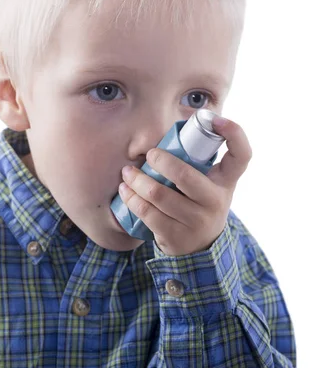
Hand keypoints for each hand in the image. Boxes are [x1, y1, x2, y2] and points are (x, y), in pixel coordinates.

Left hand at [118, 117, 252, 255]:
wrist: (199, 247)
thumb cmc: (199, 202)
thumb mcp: (209, 183)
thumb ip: (198, 161)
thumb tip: (174, 130)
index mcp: (226, 181)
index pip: (241, 155)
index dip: (234, 133)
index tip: (216, 120)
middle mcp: (216, 201)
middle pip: (185, 175)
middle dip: (160, 160)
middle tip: (149, 155)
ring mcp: (197, 221)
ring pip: (159, 195)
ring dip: (137, 180)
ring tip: (128, 172)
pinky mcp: (176, 236)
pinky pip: (147, 213)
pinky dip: (131, 199)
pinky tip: (125, 191)